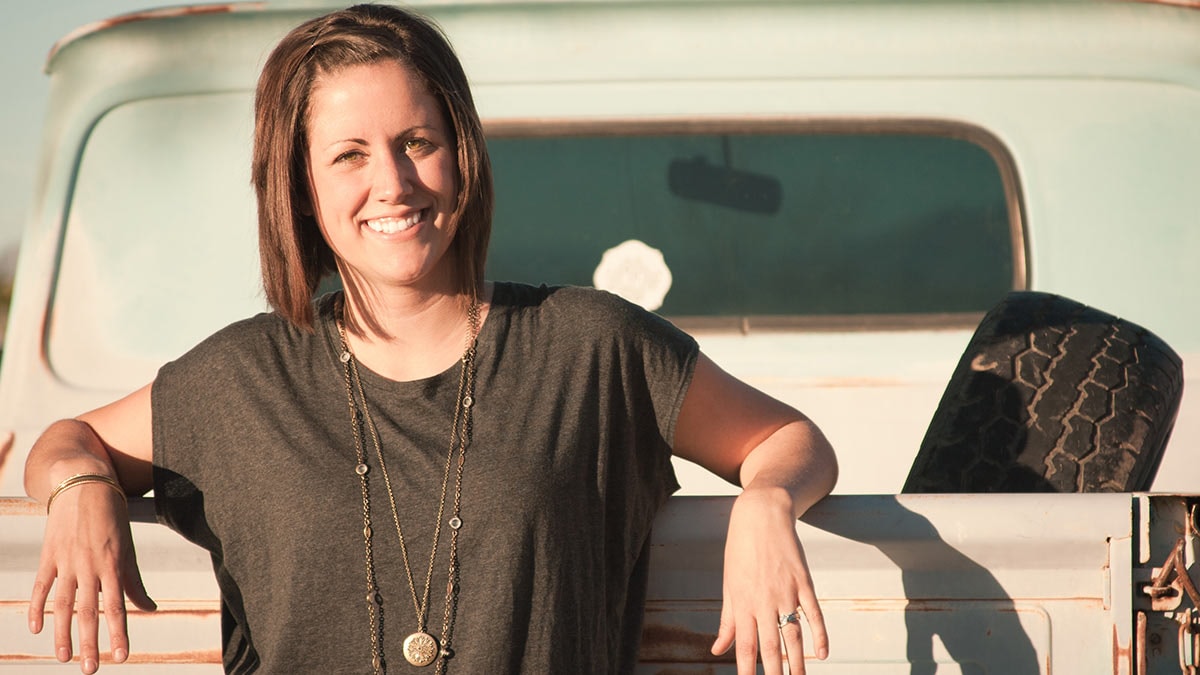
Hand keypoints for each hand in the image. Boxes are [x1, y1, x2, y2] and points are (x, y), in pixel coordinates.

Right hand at [29, 483, 155, 673]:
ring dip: (63, 633)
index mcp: (114, 565)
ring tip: (63, 658)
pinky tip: (37, 629)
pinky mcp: (49, 556)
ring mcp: (67, 562)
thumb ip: (135, 581)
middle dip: (90, 642)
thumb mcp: (128, 547)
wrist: (84, 483)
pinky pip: (41, 586)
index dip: (119, 633)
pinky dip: (37, 608)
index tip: (122, 657)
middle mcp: (90, 566)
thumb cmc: (112, 517)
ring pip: (63, 604)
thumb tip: (149, 608)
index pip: (118, 606)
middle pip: (89, 611)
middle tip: (90, 670)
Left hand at [711, 487, 828, 674]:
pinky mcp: (804, 582)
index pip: (744, 646)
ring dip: (798, 663)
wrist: (761, 516)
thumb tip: (717, 649)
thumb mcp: (729, 586)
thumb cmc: (740, 552)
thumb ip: (727, 621)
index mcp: (741, 603)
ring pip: (793, 635)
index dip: (746, 671)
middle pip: (770, 646)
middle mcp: (763, 601)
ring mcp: (785, 592)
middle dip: (774, 674)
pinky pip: (814, 614)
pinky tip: (823, 654)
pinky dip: (820, 634)